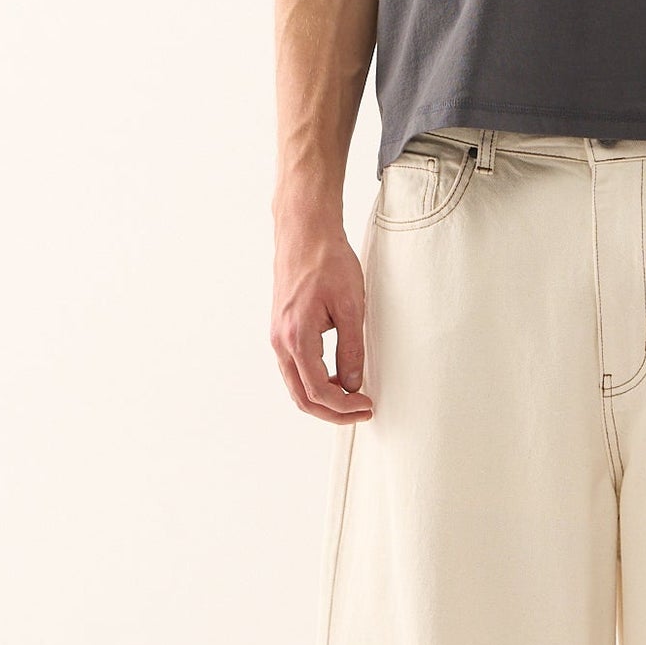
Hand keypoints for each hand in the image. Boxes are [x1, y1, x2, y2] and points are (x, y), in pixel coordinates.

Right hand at [271, 204, 374, 421]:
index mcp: (296, 338)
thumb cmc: (328, 262)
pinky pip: (294, 369)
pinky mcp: (281, 330)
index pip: (318, 391)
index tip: (367, 405)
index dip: (344, 406)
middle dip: (332, 412)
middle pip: (301, 397)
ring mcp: (277, 336)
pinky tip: (337, 377)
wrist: (305, 232)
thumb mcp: (351, 307)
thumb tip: (353, 383)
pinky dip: (314, 382)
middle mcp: (280, 342)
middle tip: (362, 411)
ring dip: (323, 399)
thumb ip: (351, 349)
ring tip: (353, 398)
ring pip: (296, 385)